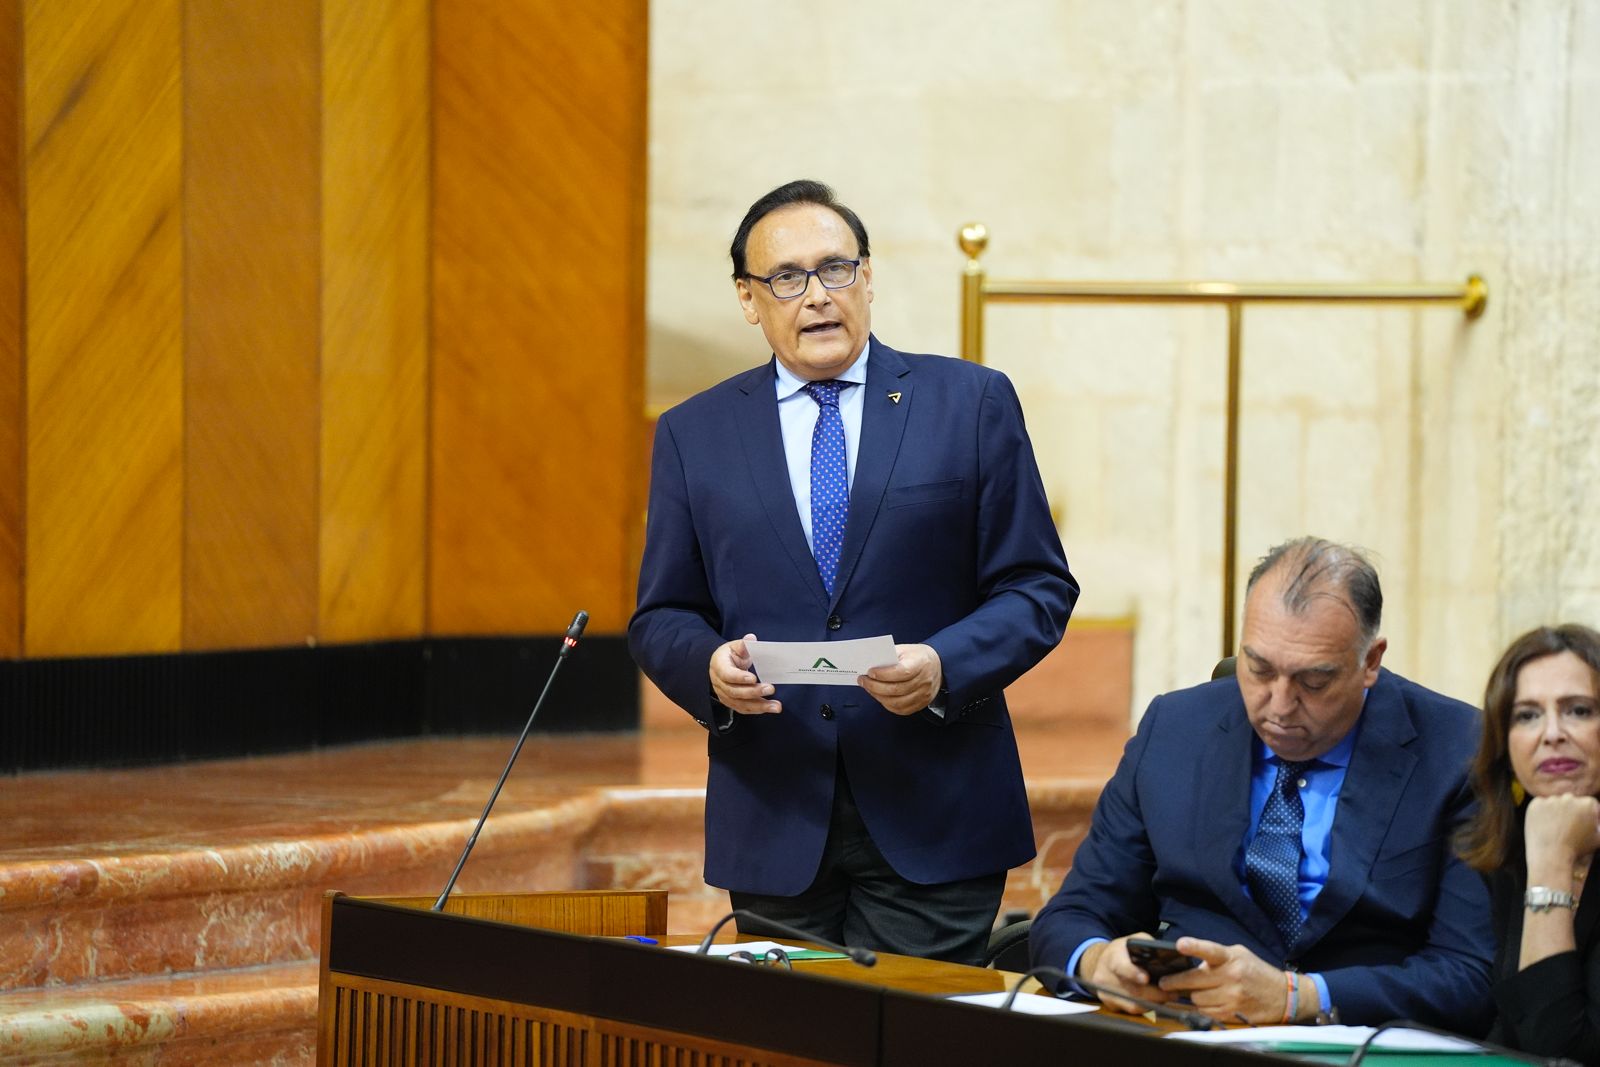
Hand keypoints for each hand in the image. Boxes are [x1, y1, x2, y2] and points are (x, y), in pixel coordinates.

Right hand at [709, 634, 780, 714]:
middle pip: (735, 692)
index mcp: (719, 666)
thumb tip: (751, 639)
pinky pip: (744, 709)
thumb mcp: (734, 646)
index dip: (739, 677)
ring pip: (740, 704)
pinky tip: (770, 708)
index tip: (754, 678)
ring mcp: (724, 695)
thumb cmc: (729, 655)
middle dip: (754, 692)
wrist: (721, 666)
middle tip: (770, 689)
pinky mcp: (732, 702)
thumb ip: (743, 645)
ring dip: (759, 706)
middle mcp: (719, 683)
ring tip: (776, 706)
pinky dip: (758, 710)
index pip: (727, 674)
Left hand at [859, 643, 941, 715]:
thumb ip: (890, 655)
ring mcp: (923, 695)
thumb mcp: (906, 649)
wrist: (938, 666)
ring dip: (878, 696)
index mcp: (921, 664)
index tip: (870, 672)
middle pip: (897, 689)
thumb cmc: (917, 657)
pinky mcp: (921, 705)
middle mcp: (924, 681)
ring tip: (868, 688)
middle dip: (875, 686)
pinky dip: (886, 704)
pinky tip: (879, 696)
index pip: (902, 672)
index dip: (884, 674)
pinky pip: (900, 710)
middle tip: (863, 680)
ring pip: (897, 702)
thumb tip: (870, 663)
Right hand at [1078, 934, 1173, 1013]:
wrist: (1099, 961)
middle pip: (1132, 991)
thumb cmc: (1121, 951)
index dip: (1133, 973)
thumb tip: (1165, 955)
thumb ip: (1146, 944)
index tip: (1146, 978)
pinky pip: (1131, 1010)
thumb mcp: (1132, 941)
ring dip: (1153, 1003)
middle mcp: (1105, 976)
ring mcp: (1105, 993)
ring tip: (1167, 998)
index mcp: (1112, 957)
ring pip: (1133, 1005)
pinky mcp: (1109, 1004)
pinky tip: (1154, 1001)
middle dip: (1155, 994)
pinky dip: (1145, 1007)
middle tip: (1172, 994)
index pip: (1121, 966)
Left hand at [1161, 937, 1306, 1023]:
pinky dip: (1202, 1007)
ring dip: (1192, 996)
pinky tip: (1206, 1001)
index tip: (1180, 944)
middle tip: (1163, 982)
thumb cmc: (1255, 971)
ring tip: (1195, 991)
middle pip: (1193, 981)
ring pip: (1196, 998)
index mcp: (1231, 958)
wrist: (1282, 995)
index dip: (1194, 947)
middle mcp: (1231, 977)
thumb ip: (1217, 956)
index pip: (1210, 950)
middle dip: (1175, 982)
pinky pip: (1205, 1012)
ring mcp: (1232, 997)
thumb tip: (1191, 959)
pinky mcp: (1232, 1013)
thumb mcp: (1239, 955)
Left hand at [1524, 794, 1599, 877]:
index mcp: (1588, 804)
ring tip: (1555, 827)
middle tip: (1568, 824)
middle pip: (1571, 800)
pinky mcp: (1536, 804)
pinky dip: (1541, 812)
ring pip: (1554, 802)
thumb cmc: (1577, 849)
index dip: (1588, 813)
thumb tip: (1598, 827)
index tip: (1584, 821)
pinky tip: (1544, 824)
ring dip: (1555, 810)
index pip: (1590, 804)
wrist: (1552, 855)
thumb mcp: (1597, 840)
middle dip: (1571, 810)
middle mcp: (1570, 798)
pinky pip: (1540, 804)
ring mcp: (1551, 800)